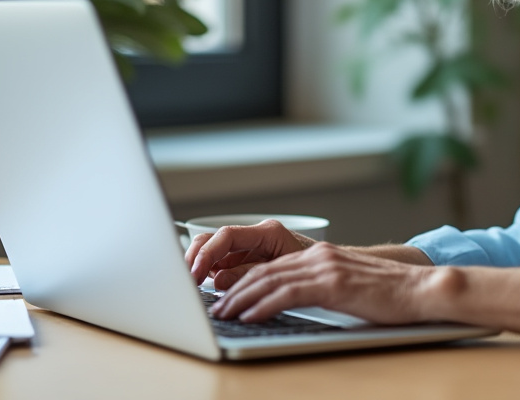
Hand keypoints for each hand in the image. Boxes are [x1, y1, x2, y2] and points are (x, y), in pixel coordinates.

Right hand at [184, 219, 315, 287]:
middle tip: (186, 280)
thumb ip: (250, 274)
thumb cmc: (316, 271)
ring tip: (192, 284)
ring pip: (214, 250)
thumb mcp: (284, 273)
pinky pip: (221, 263)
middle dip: (196, 258)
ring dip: (200, 266)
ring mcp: (250, 248)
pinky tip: (205, 286)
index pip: (227, 236)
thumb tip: (219, 280)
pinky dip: (210, 273)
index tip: (195, 273)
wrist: (333, 273)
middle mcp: (256, 237)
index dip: (208, 254)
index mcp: (268, 232)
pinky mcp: (246, 260)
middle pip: (214, 239)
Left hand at [209, 242, 443, 324]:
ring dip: (241, 299)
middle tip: (215, 308)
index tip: (226, 297)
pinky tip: (250, 316)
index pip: (271, 266)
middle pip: (264, 271)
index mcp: (321, 255)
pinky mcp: (332, 283)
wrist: (420, 290)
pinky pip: (287, 294)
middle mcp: (319, 256)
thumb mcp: (347, 286)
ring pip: (269, 280)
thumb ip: (320, 288)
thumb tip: (291, 303)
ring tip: (223, 314)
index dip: (244, 281)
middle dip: (235, 289)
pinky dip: (263, 305)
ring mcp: (325, 267)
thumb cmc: (389, 295)